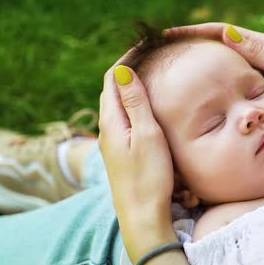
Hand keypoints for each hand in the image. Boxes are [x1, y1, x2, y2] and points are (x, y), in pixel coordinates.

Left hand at [99, 55, 175, 260]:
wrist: (142, 218)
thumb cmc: (149, 178)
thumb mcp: (147, 135)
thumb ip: (135, 103)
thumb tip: (123, 70)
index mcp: (112, 121)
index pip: (113, 79)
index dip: (128, 59)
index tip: (147, 47)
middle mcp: (108, 131)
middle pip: (114, 91)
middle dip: (130, 72)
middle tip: (153, 59)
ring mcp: (115, 144)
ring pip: (121, 107)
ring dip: (134, 91)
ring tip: (155, 80)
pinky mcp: (123, 156)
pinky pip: (128, 123)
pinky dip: (138, 109)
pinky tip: (153, 113)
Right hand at [166, 23, 263, 149]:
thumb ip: (259, 54)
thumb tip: (224, 32)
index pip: (222, 33)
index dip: (194, 33)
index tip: (166, 37)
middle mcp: (262, 61)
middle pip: (219, 53)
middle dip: (191, 53)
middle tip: (162, 61)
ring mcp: (263, 83)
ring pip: (224, 77)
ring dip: (201, 77)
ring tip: (173, 84)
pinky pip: (235, 98)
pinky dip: (217, 98)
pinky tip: (203, 108)